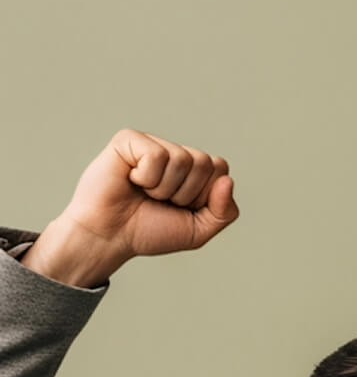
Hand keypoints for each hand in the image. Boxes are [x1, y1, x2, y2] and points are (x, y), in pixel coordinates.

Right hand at [24, 129, 237, 287]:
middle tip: (160, 201)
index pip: (220, 168)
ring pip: (183, 159)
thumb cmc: (149, 231)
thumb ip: (224, 211)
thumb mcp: (199, 230)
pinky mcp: (128, 140)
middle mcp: (174, 153)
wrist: (109, 237)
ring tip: (145, 192)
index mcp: (193, 170)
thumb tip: (227, 180)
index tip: (181, 208)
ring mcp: (151, 144)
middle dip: (186, 193)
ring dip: (165, 188)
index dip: (204, 196)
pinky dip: (147, 177)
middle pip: (205, 162)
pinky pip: (156, 155)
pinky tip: (131, 180)